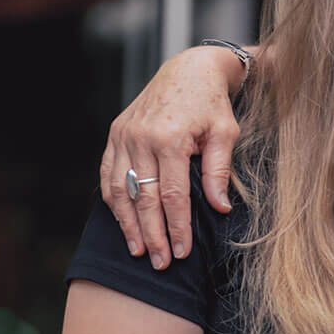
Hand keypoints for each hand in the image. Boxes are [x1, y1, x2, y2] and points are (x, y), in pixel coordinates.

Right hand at [97, 45, 246, 267]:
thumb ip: (218, 172)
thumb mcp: (225, 134)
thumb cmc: (212, 104)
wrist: (188, 70)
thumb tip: (220, 208)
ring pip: (120, 190)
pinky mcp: (115, 134)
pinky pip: (108, 174)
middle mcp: (141, 138)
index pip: (172, 195)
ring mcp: (123, 136)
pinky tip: (123, 222)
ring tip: (138, 250)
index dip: (176, 227)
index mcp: (170, 138)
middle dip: (151, 234)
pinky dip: (114, 201)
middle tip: (159, 263)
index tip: (181, 252)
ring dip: (128, 224)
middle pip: (144, 198)